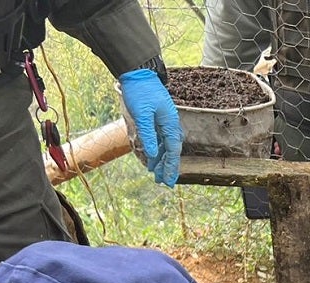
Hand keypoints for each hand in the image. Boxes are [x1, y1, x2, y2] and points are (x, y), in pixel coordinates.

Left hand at [119, 68, 183, 187]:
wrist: (137, 72)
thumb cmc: (140, 91)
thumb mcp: (142, 114)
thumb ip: (148, 135)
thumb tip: (153, 154)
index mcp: (169, 123)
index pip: (172, 150)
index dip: (171, 166)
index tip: (168, 180)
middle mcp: (170, 124)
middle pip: (171, 150)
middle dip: (168, 167)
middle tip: (163, 182)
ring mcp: (164, 121)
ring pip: (165, 146)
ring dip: (162, 160)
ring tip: (157, 174)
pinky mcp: (157, 119)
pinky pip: (160, 139)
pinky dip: (157, 150)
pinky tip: (153, 158)